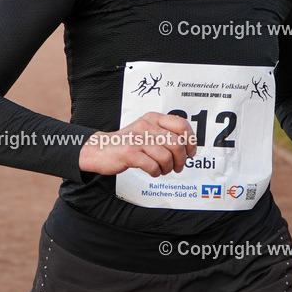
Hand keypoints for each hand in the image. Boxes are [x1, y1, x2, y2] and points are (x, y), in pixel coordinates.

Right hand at [78, 112, 195, 176]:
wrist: (100, 149)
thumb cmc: (128, 143)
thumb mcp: (147, 130)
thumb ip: (165, 133)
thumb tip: (189, 145)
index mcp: (153, 118)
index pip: (182, 125)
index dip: (191, 141)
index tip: (190, 153)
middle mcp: (146, 126)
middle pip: (177, 144)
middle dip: (181, 160)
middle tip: (177, 167)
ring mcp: (137, 139)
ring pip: (166, 157)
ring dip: (167, 168)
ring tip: (162, 170)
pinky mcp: (129, 153)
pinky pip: (152, 166)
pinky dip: (155, 172)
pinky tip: (152, 171)